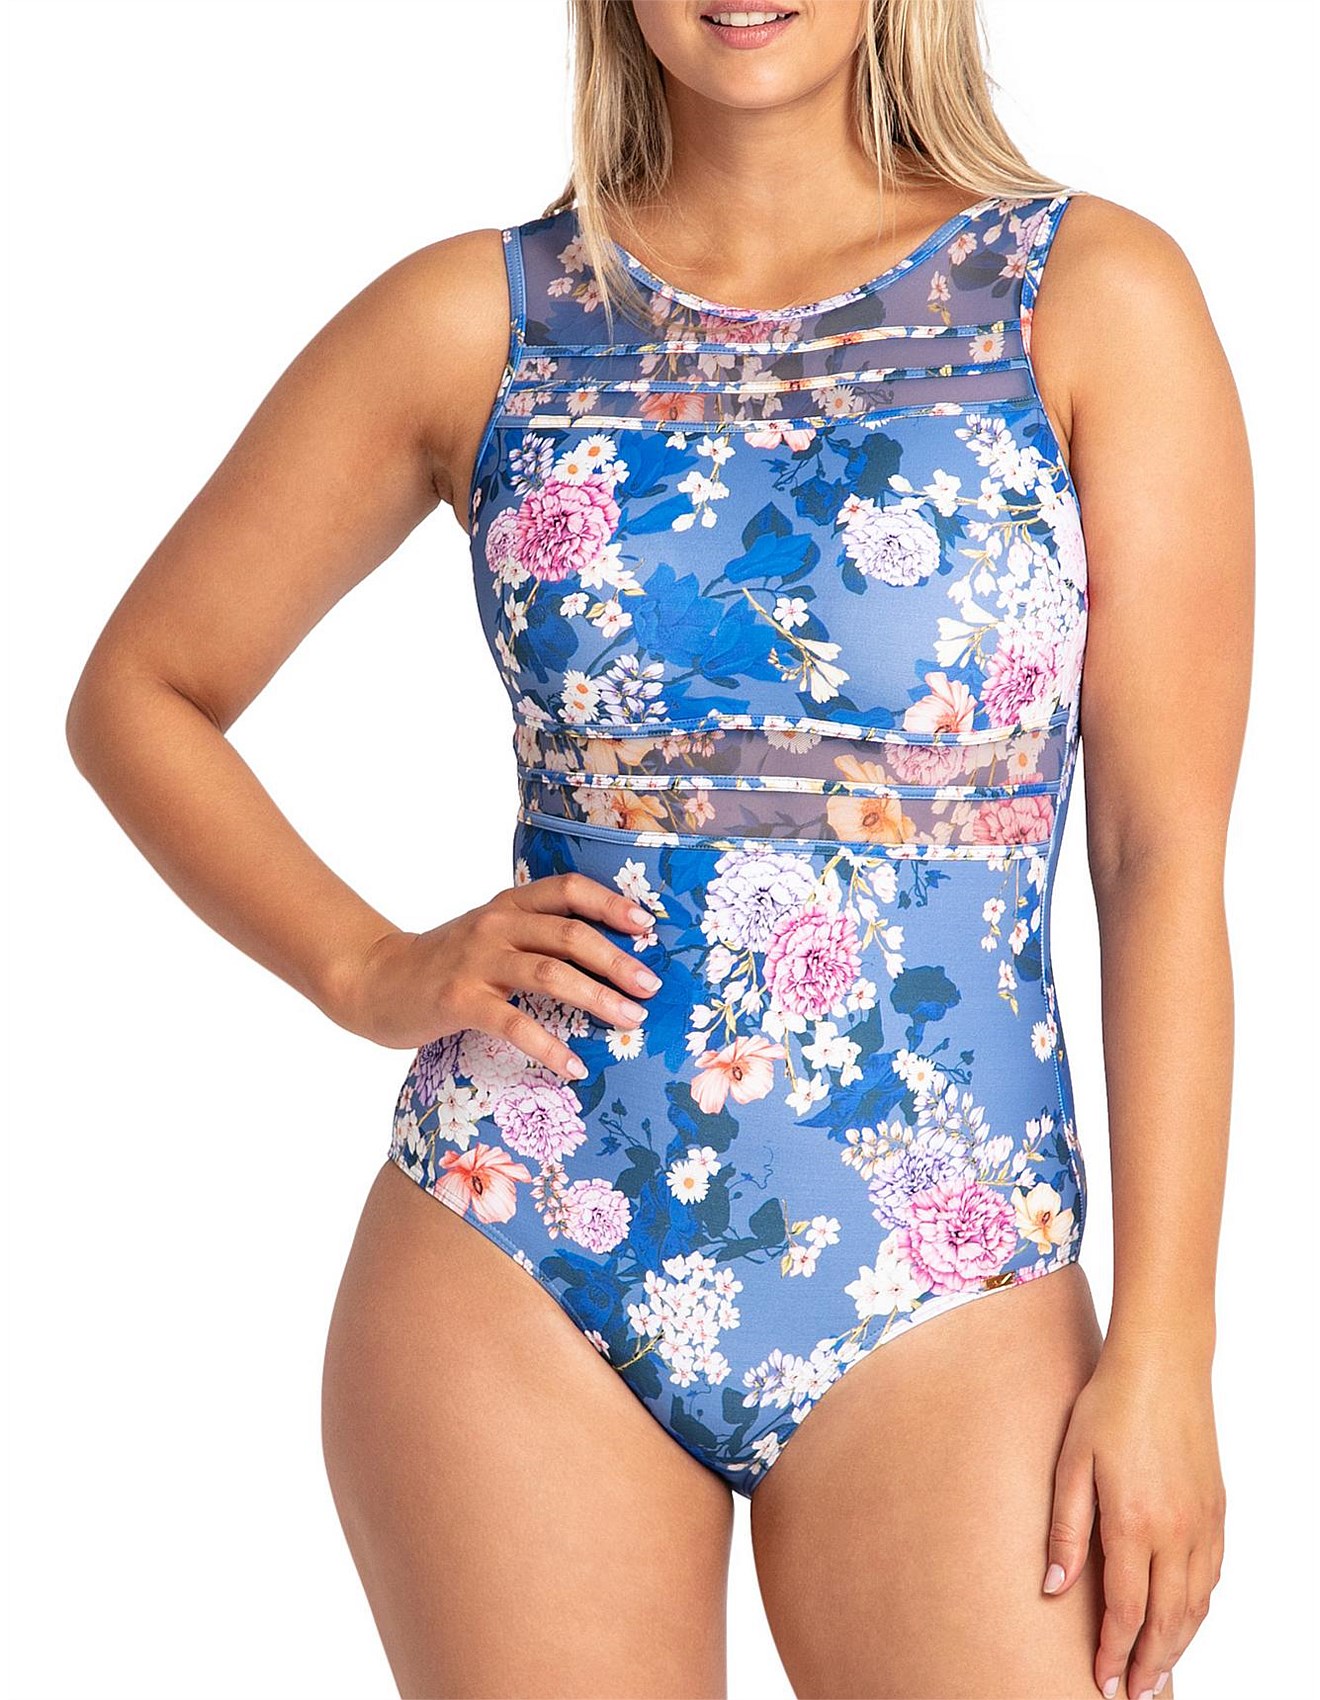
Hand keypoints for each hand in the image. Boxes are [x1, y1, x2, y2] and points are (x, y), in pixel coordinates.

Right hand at [332, 872, 661, 1078]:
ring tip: (629, 1022)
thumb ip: (533, 935)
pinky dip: (549, 1047)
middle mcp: (495, 925)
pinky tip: (574, 1067)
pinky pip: (513, 1024)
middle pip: (570, 934)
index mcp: (508, 904)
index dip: (611, 904)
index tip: (648, 926)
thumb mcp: (489, 934)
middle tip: (651, 987)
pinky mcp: (458, 1000)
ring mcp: (476, 962)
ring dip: (596, 998)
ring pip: (550, 974)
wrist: (374, 980)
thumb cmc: (444, 963)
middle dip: (617, 961)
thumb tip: (604, 957)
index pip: (568, 890)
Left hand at [1042, 1343, 1225, 1698]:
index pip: (1125, 1610)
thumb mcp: (1071, 1461)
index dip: (1114, 1652)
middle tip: (1133, 1694)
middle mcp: (1176, 1532)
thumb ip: (1065, 1528)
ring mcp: (1203, 1522)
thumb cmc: (1108, 1404)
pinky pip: (1213, 1576)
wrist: (1163, 1363)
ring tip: (1157, 1671)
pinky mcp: (1217, 1510)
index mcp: (1133, 1523)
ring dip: (1177, 1644)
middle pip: (1166, 1620)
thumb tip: (1055, 1586)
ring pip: (1196, 1605)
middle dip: (1149, 1664)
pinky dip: (1199, 1608)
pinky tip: (1184, 1618)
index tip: (1103, 1681)